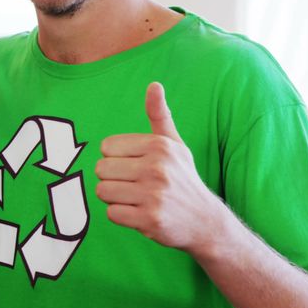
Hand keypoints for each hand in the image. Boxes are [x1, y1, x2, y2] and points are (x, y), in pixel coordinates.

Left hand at [95, 82, 223, 253]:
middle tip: (136, 186)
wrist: (206, 222)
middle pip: (100, 169)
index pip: (106, 147)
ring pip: (102, 191)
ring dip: (115, 198)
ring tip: (138, 199)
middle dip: (113, 180)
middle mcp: (157, 167)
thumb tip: (154, 84)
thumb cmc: (183, 179)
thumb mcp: (174, 145)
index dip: (116, 159)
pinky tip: (141, 214)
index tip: (136, 167)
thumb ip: (159, 115)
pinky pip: (111, 214)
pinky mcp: (149, 220)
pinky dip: (122, 216)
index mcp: (159, 146)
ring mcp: (153, 195)